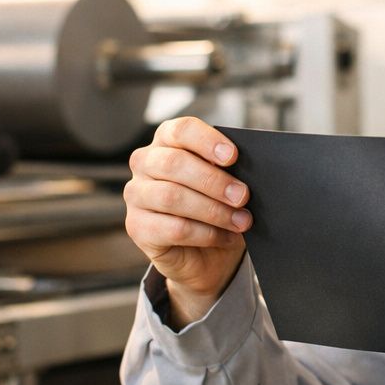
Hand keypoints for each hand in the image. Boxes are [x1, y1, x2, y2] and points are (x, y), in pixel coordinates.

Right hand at [124, 116, 251, 325]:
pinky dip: (206, 234)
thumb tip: (247, 172)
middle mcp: (145, 163)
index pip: (180, 130)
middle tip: (243, 196)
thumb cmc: (215, 206)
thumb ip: (228, 171)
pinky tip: (226, 237)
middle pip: (174, 163)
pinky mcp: (138, 227)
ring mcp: (136, 195)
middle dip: (214, 181)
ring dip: (214, 210)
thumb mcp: (225, 183)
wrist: (206, 253)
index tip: (232, 156)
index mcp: (166, 142)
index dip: (207, 141)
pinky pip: (174, 229)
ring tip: (241, 221)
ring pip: (172, 197)